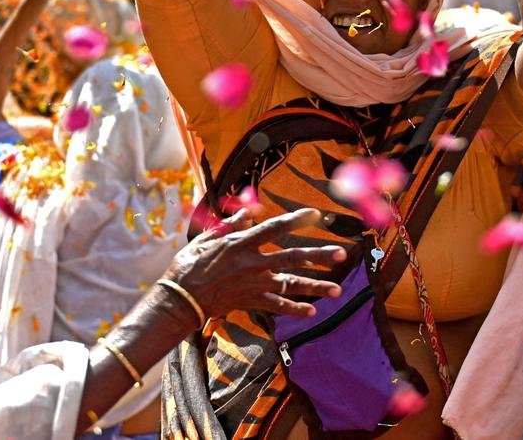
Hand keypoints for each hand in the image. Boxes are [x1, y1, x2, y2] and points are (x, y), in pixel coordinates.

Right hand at [165, 208, 345, 319]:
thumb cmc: (189, 265)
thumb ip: (230, 225)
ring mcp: (254, 284)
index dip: (296, 219)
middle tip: (342, 254)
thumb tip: (249, 211)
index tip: (316, 214)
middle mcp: (253, 263)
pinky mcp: (251, 302)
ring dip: (316, 287)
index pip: (275, 228)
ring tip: (337, 290)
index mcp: (242, 243)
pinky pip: (278, 306)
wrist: (180, 299)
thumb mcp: (207, 238)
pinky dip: (295, 310)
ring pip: (291, 285)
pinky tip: (312, 311)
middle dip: (319, 255)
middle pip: (293, 257)